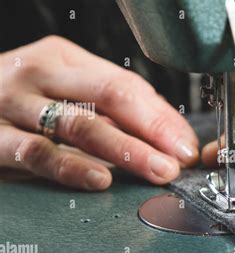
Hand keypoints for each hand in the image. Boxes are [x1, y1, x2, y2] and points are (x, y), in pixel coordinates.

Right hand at [0, 36, 198, 189]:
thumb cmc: (21, 101)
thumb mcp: (67, 92)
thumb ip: (114, 110)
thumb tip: (171, 136)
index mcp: (64, 60)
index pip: (126, 86)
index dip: (161, 118)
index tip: (185, 147)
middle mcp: (40, 75)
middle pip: (110, 97)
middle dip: (152, 132)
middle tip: (177, 160)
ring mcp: (14, 104)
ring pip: (79, 125)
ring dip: (125, 151)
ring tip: (154, 170)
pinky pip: (37, 152)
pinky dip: (72, 167)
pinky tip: (99, 178)